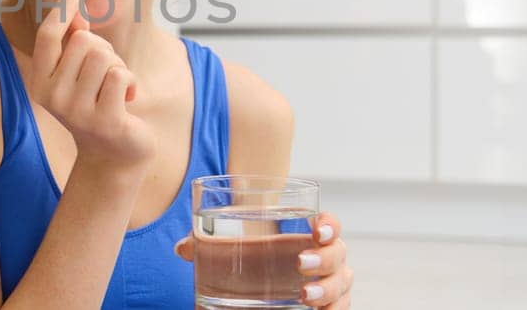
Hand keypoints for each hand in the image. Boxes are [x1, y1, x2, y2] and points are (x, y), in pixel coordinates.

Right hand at [29, 0, 153, 171]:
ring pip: (104, 56)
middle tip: (106, 74)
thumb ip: (74, 38)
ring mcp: (77, 111)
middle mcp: (52, 97)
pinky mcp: (104, 121)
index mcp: (41, 82)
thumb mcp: (79, 72)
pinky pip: (121, 76)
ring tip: (115, 89)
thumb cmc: (97, 104)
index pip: (49, 35)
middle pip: (84, 41)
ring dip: (118, 66)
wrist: (113, 154)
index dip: (65, 6)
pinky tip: (127, 101)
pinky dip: (130, 83)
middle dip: (104, 49)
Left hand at [173, 211, 352, 307]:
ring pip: (343, 284)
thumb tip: (183, 248)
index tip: (316, 227)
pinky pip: (340, 309)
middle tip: (302, 264)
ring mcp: (329, 284)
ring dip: (328, 289)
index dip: (329, 224)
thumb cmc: (252, 259)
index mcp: (306, 237)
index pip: (329, 225)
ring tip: (305, 295)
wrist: (259, 284)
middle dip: (325, 259)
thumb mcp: (230, 249)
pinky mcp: (326, 306)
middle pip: (339, 255)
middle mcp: (324, 259)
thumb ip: (208, 244)